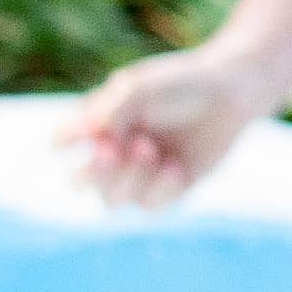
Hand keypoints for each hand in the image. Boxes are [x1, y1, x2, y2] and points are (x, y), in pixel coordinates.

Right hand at [59, 47, 268, 209]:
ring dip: (127, 178)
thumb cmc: (181, 85)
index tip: (89, 128)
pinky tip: (176, 164)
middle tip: (113, 150)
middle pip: (78, 182)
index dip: (65, 142)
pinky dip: (161, 187)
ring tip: (150, 149)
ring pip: (111, 201)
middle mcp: (113, 152)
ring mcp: (138, 174)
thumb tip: (90, 138)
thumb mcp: (139, 90)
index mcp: (97, 124)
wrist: (230, 93)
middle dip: (94, 172)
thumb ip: (109, 112)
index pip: (61, 142)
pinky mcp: (167, 189)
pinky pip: (150, 206)